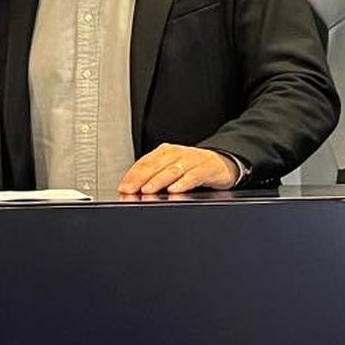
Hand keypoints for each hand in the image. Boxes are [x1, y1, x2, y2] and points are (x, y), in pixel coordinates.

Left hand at [117, 143, 237, 194]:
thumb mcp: (171, 171)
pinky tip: (174, 190)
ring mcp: (192, 160)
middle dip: (141, 179)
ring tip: (147, 190)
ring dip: (158, 181)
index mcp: (164, 153)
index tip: (123, 187)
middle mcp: (177, 154)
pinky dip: (183, 183)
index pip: (144, 163)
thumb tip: (132, 192)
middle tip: (130, 190)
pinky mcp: (207, 168)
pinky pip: (194, 175)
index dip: (132, 175)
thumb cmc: (191, 169)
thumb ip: (153, 179)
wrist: (220, 164)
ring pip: (172, 170)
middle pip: (156, 165)